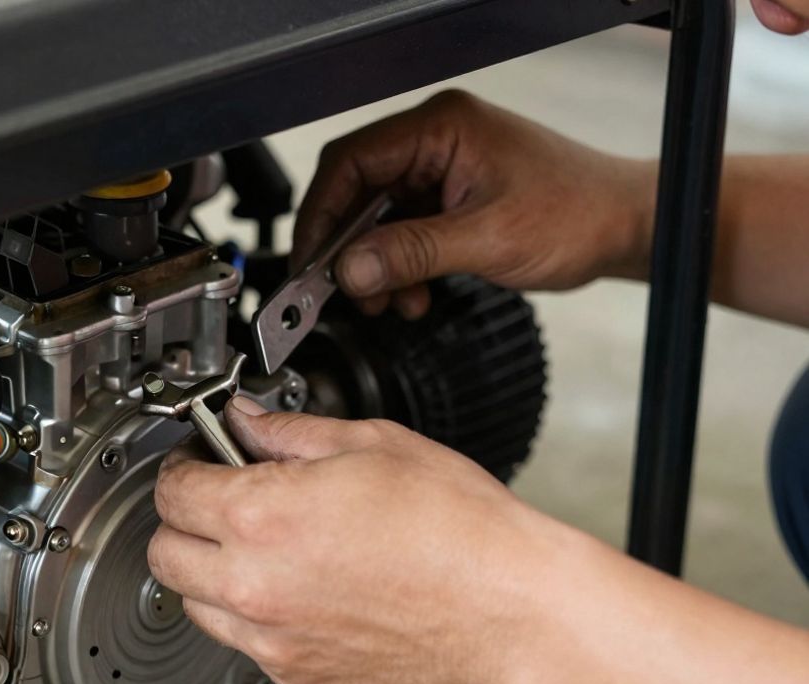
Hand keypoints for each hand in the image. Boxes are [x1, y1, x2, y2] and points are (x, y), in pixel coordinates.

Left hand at [148, 397, 579, 683]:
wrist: (509, 607)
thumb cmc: (456, 527)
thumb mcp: (370, 444)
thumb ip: (290, 433)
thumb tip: (247, 422)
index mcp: (261, 516)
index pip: (172, 491)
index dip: (182, 467)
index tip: (198, 462)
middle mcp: (254, 584)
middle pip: (164, 554)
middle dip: (183, 522)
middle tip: (218, 502)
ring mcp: (273, 638)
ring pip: (195, 606)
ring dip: (211, 573)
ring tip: (262, 548)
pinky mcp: (298, 674)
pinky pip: (244, 643)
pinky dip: (254, 616)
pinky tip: (298, 588)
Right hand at [293, 90, 654, 317]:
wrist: (627, 227)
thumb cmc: (578, 214)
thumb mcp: (486, 239)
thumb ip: (411, 253)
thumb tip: (350, 269)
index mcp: (440, 128)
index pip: (350, 162)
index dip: (321, 215)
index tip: (310, 261)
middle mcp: (435, 141)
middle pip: (358, 192)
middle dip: (348, 248)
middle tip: (341, 290)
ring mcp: (442, 169)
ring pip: (377, 217)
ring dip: (374, 265)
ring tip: (386, 301)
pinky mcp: (451, 197)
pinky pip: (403, 231)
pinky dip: (399, 267)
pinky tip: (411, 295)